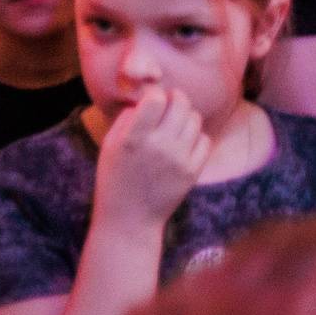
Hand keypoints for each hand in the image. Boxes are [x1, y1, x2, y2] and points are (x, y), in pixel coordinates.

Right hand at [95, 87, 211, 228]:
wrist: (129, 220)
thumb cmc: (115, 179)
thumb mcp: (109, 146)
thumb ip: (127, 118)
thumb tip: (149, 97)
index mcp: (134, 139)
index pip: (156, 98)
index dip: (156, 94)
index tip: (152, 100)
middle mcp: (159, 147)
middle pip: (181, 104)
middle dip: (175, 99)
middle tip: (169, 105)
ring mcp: (179, 159)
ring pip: (195, 119)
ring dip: (186, 118)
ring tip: (174, 127)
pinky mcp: (193, 172)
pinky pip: (206, 140)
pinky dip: (196, 138)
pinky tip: (184, 144)